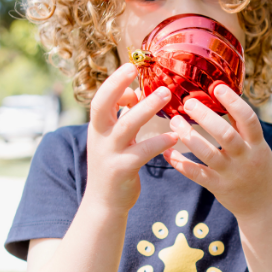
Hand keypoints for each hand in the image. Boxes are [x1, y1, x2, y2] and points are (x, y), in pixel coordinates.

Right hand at [86, 64, 177, 213]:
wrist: (104, 203)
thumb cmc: (114, 165)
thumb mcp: (113, 139)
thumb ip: (122, 117)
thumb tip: (136, 94)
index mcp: (97, 128)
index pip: (100, 98)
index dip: (114, 83)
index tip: (131, 70)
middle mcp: (100, 137)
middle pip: (103, 105)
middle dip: (119, 86)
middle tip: (136, 68)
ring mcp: (109, 153)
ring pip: (127, 126)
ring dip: (146, 108)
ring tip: (166, 94)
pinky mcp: (122, 169)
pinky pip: (142, 152)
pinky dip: (158, 142)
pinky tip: (174, 137)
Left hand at [164, 84, 271, 220]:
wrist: (263, 206)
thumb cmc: (258, 169)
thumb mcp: (258, 147)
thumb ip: (242, 128)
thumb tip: (223, 97)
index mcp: (257, 144)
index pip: (248, 119)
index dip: (234, 102)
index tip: (217, 87)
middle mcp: (245, 158)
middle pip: (226, 135)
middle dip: (206, 118)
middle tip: (188, 103)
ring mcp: (231, 174)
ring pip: (207, 153)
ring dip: (188, 136)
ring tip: (174, 122)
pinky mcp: (218, 187)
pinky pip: (196, 174)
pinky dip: (180, 162)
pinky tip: (167, 152)